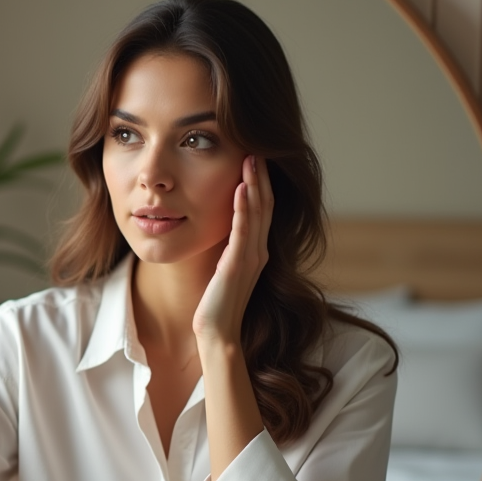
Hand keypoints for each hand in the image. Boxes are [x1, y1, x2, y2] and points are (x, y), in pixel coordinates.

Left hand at [192, 155, 272, 345]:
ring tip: (251, 158)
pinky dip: (243, 208)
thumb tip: (224, 229)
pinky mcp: (237, 266)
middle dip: (261, 176)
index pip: (262, 210)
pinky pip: (243, 231)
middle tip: (257, 147)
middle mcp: (259, 251)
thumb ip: (229, 249)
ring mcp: (251, 258)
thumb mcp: (225, 269)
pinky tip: (240, 188)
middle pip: (265, 205)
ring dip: (254, 184)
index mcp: (256, 251)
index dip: (261, 184)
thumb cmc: (217, 304)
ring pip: (258, 213)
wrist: (217, 333)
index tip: (255, 159)